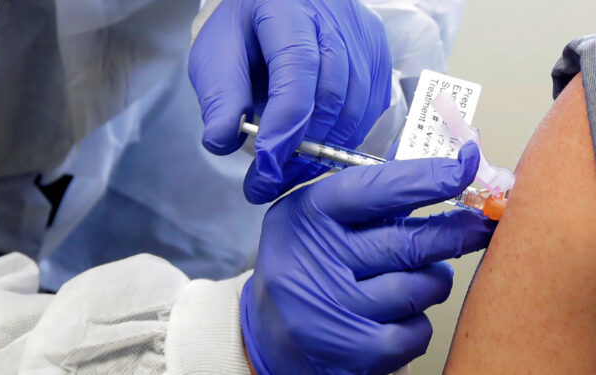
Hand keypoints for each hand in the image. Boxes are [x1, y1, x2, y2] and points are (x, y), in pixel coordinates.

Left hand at [188, 0, 391, 203]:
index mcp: (287, 6)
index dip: (284, 122)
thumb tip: (221, 141)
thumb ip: (220, 96)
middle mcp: (335, 14)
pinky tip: (318, 150)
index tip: (266, 165)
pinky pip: (370, 108)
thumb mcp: (217, 55)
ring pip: (355, 105)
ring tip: (291, 173)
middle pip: (331, 91)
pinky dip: (345, 137)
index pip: (296, 67)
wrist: (275, 11)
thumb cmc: (244, 33)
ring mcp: (362, 34)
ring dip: (325, 149)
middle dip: (303, 147)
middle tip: (272, 182)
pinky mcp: (378, 55)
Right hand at [241, 142, 494, 374]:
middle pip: (408, 243)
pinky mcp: (351, 351)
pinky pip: (416, 331)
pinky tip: (399, 317)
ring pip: (420, 288)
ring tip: (419, 279)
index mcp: (308, 215)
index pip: (376, 190)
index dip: (427, 179)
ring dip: (434, 281)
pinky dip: (419, 324)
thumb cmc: (307, 266)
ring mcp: (332, 308)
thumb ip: (373, 201)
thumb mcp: (320, 220)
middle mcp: (315, 259)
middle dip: (456, 233)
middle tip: (482, 225)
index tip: (465, 167)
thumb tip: (447, 179)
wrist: (268, 336)